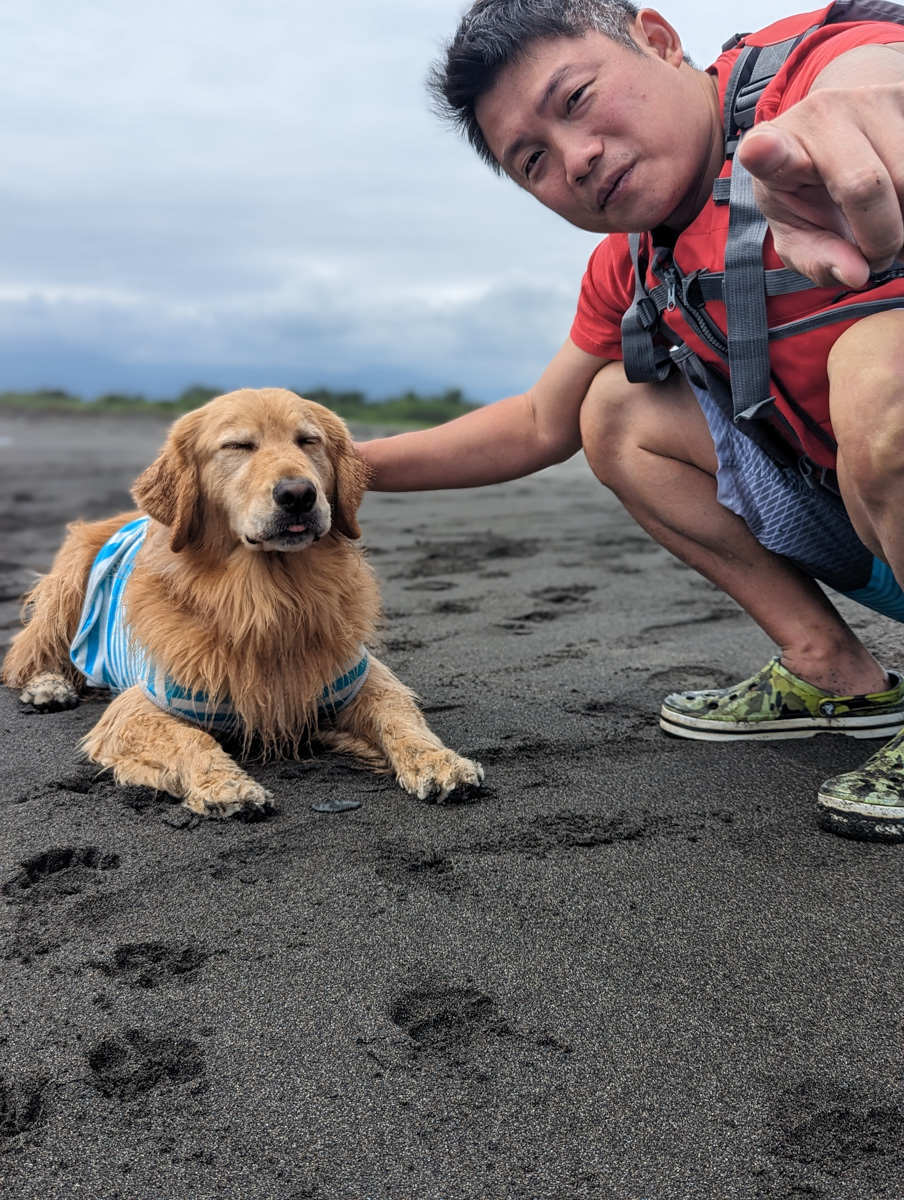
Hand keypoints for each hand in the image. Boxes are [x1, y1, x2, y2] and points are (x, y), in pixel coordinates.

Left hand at [738, 82, 903, 288]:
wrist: (837, 138)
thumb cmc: (806, 194)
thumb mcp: (796, 231)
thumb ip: (817, 259)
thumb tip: (857, 273)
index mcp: (775, 149)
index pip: (769, 151)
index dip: (764, 153)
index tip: (758, 152)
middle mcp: (821, 113)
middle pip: (868, 185)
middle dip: (883, 239)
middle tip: (876, 255)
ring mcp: (869, 97)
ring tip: (892, 229)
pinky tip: (903, 203)